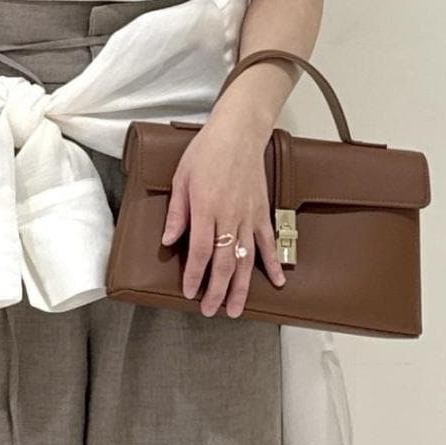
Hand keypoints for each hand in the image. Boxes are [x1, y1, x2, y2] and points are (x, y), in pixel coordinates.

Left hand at [161, 115, 286, 317]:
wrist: (238, 133)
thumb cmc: (207, 152)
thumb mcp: (181, 179)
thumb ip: (177, 213)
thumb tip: (168, 240)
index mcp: (206, 209)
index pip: (200, 252)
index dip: (195, 276)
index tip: (190, 293)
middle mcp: (230, 216)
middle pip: (224, 263)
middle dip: (217, 291)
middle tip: (212, 311)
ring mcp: (249, 216)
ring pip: (246, 259)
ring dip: (241, 287)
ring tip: (235, 309)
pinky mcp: (262, 212)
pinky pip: (268, 243)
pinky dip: (272, 264)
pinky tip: (276, 282)